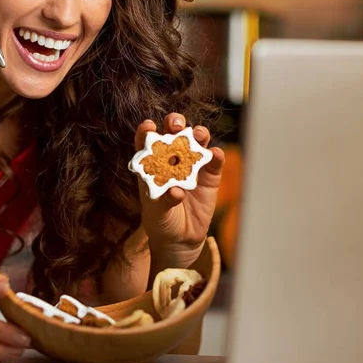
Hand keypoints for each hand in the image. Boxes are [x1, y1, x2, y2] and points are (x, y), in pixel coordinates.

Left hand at [135, 113, 224, 257]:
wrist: (181, 238)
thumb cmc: (161, 221)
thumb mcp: (157, 212)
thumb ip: (164, 200)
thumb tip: (176, 191)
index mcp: (152, 164)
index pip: (147, 142)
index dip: (146, 131)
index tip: (148, 126)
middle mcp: (172, 159)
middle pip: (173, 133)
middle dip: (174, 123)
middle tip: (176, 124)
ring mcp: (192, 165)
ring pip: (195, 141)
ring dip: (198, 133)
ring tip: (198, 135)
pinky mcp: (210, 176)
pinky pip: (214, 161)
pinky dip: (216, 155)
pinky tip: (215, 154)